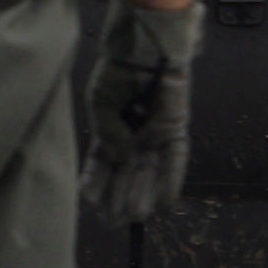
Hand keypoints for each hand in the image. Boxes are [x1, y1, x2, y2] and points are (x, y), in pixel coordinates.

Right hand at [77, 0, 200, 223]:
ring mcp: (155, 132)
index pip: (101, 162)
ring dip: (142, 193)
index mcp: (110, 126)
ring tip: (134, 216)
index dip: (96, 182)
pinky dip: (170, 179)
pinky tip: (164, 201)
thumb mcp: (100, 102)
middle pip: (126, 172)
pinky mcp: (176, 128)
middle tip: (114, 222)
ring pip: (149, 170)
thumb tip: (118, 158)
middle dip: (119, 197)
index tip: (90, 203)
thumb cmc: (117, 69)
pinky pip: (175, 159)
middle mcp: (133, 133)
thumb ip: (107, 133)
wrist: (144, 45)